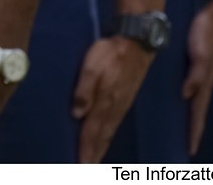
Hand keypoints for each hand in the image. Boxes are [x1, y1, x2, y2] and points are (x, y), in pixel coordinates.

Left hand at [71, 36, 152, 161]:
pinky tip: (106, 137)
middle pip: (102, 136)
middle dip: (94, 153)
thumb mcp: (91, 66)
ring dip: (101, 147)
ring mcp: (122, 105)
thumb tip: (77, 114)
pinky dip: (108, 135)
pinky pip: (115, 124)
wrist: (136, 44)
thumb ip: (84, 90)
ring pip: (109, 132)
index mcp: (105, 101)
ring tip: (94, 159)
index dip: (86, 148)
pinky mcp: (126, 99)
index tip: (82, 164)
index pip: (92, 131)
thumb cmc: (109, 53)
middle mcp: (114, 108)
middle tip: (87, 168)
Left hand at [181, 0, 212, 154]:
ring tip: (192, 129)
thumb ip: (195, 73)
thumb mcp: (201, 51)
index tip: (191, 148)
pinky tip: (192, 97)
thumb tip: (187, 95)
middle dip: (195, 127)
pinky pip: (198, 84)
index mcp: (205, 78)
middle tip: (191, 148)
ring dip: (195, 114)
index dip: (194, 128)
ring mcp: (206, 68)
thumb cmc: (208, 28)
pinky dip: (195, 96)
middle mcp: (206, 76)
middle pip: (199, 108)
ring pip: (199, 98)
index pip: (198, 109)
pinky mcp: (204, 59)